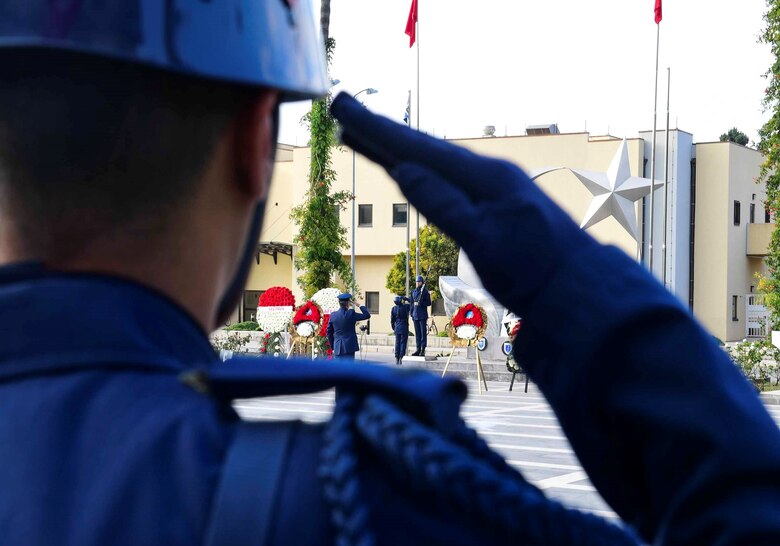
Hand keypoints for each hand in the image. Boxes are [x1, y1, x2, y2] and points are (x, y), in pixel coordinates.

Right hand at [331, 93, 595, 313]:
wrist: (576, 288)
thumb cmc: (532, 269)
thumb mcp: (483, 239)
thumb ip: (444, 205)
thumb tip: (404, 170)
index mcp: (483, 176)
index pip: (420, 148)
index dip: (378, 131)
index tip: (346, 110)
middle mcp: (486, 173)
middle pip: (423, 148)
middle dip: (381, 133)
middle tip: (344, 112)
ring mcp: (491, 187)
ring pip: (432, 161)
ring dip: (396, 149)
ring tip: (362, 136)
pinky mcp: (493, 204)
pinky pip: (445, 178)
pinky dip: (418, 168)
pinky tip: (406, 167)